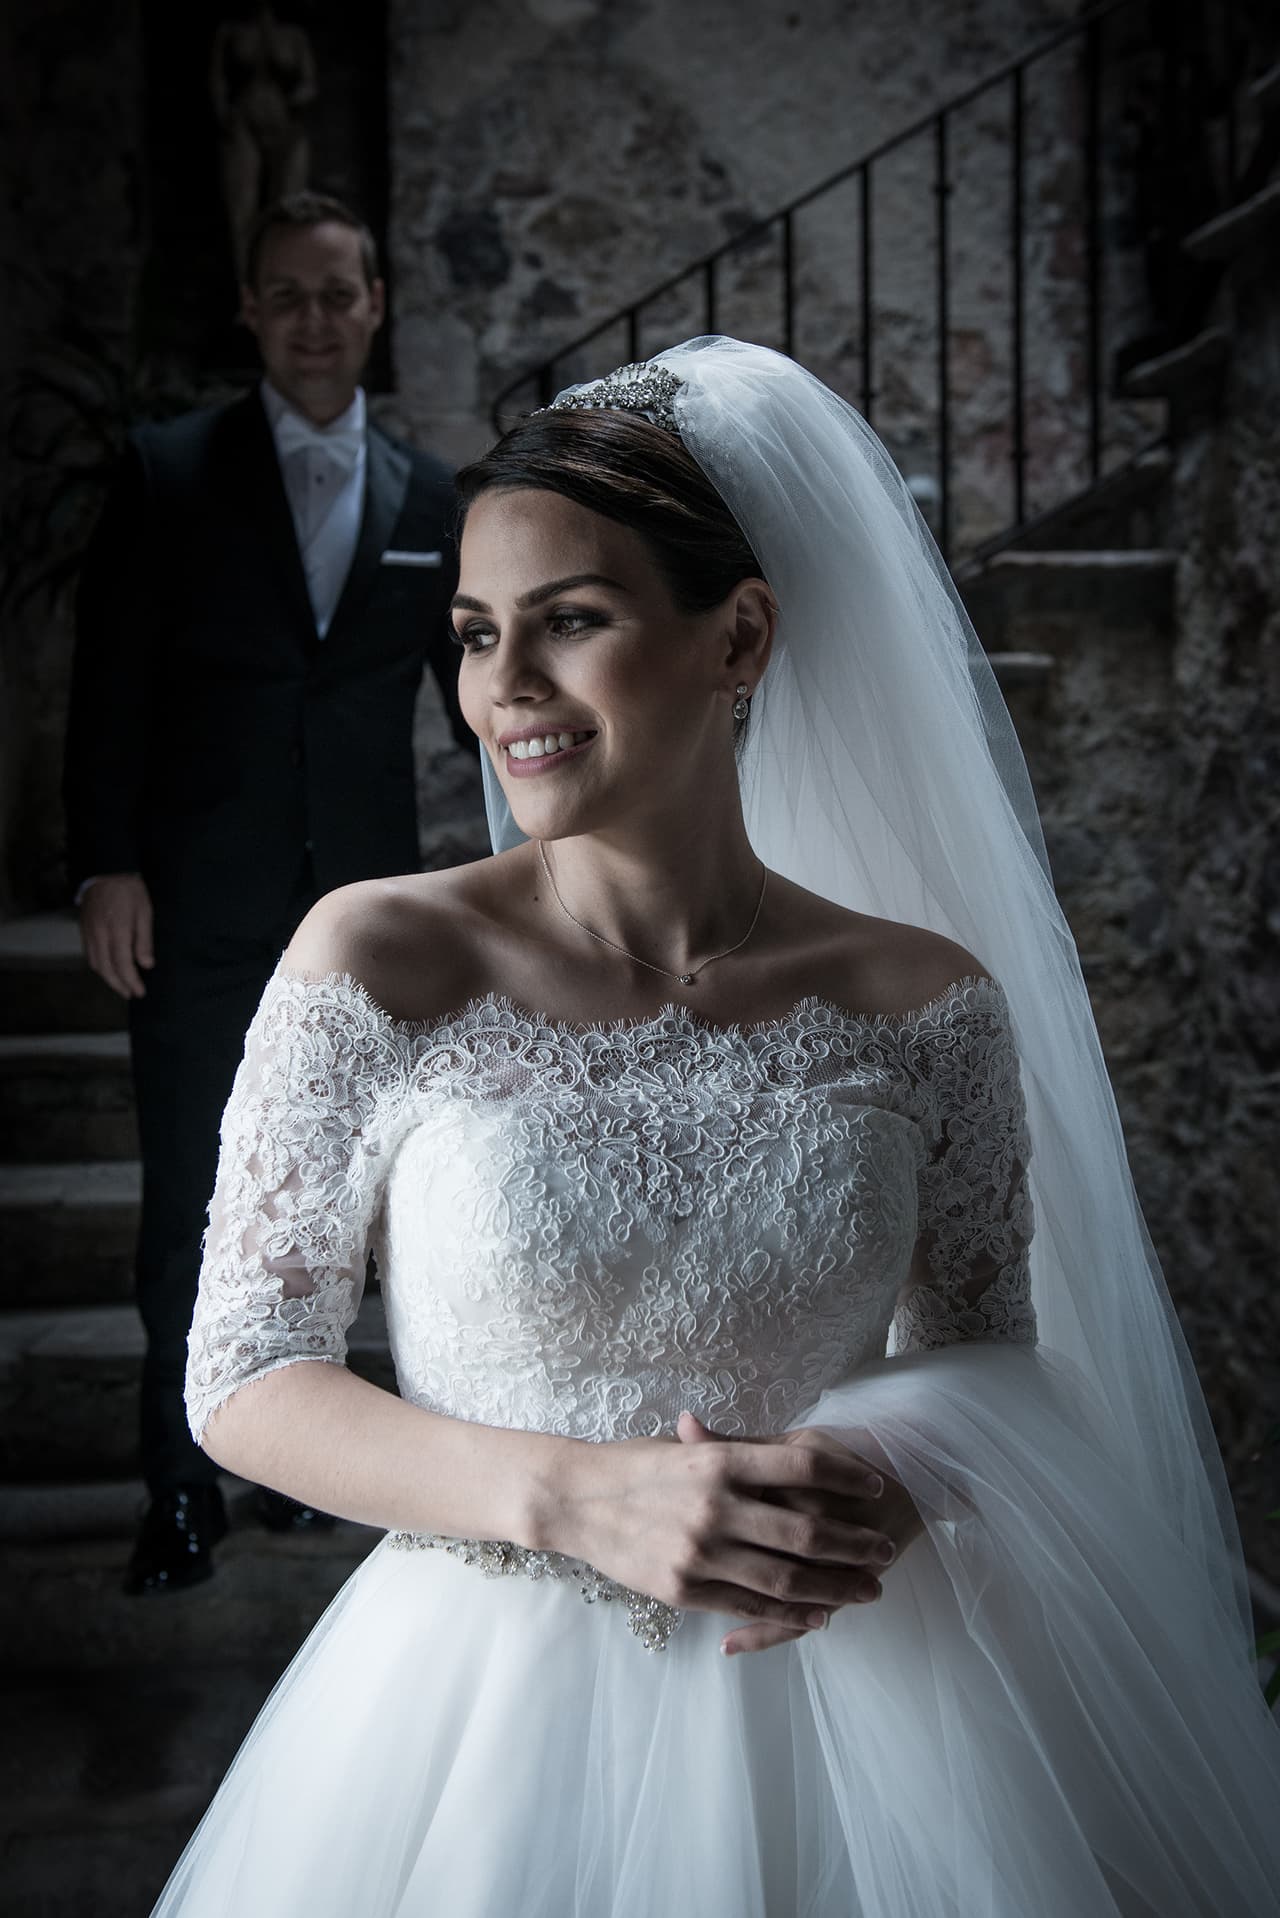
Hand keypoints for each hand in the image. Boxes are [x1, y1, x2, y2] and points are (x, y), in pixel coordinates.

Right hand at [79, 873, 154, 998]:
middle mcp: (100, 935)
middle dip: (119, 985)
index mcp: (117, 931)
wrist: (106, 870)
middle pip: (106, 969)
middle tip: (130, 994)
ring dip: (108, 979)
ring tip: (120, 986)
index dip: (131, 982)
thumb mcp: (144, 913)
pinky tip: (108, 970)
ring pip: (95, 964)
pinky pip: (89, 954)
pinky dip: (99, 967)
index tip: (140, 992)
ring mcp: (89, 933)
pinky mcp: (84, 929)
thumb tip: (146, 965)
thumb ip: (144, 940)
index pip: (123, 965)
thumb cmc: (129, 890)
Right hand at [553, 1415, 894, 1643]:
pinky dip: (790, 1613)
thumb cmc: (634, 1465)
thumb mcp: (687, 1446)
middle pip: (805, 1531)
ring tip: (867, 1589)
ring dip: (835, 1587)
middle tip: (887, 1552)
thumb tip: (803, 1449)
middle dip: (855, 1545)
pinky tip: (818, 1614)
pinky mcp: (685, 1589)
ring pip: (785, 1578)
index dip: (847, 1477)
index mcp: (718, 1460)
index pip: (802, 1466)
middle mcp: (714, 1505)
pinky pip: (750, 1606)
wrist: (574, 1500)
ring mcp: (700, 1552)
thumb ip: (741, 1449)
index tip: (878, 1486)